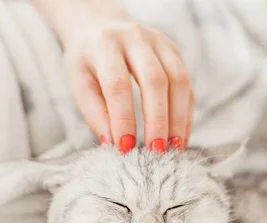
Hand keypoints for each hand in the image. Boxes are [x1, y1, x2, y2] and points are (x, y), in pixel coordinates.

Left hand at [54, 5, 194, 152]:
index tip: (126, 148)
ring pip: (178, 80)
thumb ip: (95, 113)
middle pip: (155, 80)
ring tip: (174, 147)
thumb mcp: (80, 84)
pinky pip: (187, 84)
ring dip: (178, 118)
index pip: (118, 84)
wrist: (99, 27)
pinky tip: (180, 136)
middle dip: (158, 120)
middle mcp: (135, 37)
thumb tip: (113, 144)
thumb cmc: (87, 62)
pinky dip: (186, 113)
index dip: (124, 119)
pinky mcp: (175, 51)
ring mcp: (160, 41)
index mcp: (105, 43)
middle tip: (156, 151)